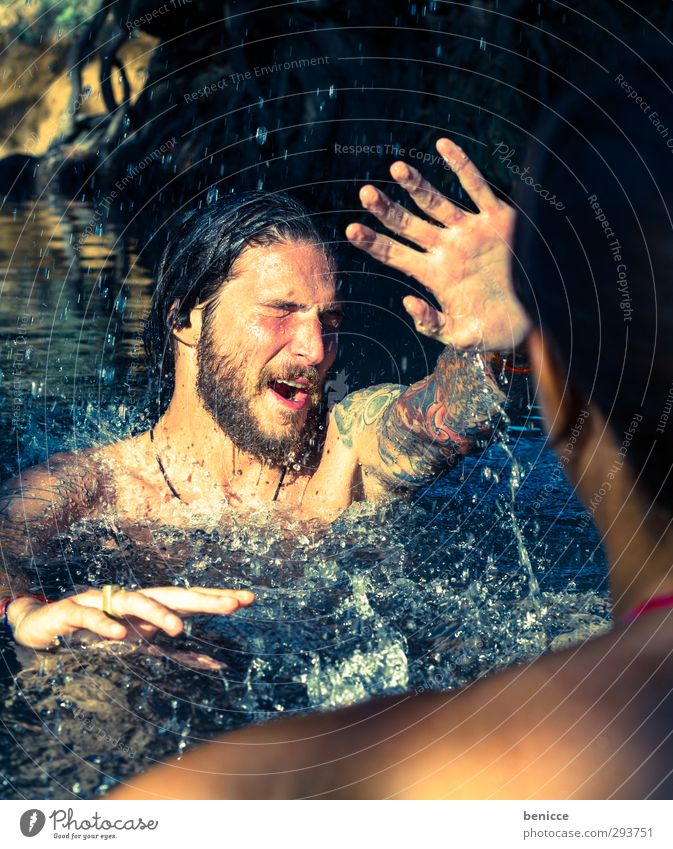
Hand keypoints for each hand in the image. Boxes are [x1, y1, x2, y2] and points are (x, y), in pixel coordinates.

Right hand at [7, 586, 254, 649]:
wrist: (50, 622)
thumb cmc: (107, 632)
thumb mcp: (147, 646)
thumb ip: (180, 654)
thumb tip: (219, 664)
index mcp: (154, 606)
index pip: (192, 599)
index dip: (219, 599)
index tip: (250, 599)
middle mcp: (135, 598)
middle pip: (174, 594)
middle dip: (204, 599)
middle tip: (234, 605)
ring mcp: (106, 601)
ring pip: (136, 602)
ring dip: (158, 614)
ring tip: (179, 629)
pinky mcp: (76, 610)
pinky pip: (93, 617)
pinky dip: (106, 624)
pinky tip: (120, 635)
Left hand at [346, 138, 529, 352]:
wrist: (539, 318)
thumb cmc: (498, 331)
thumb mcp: (462, 336)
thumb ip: (432, 324)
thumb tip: (406, 303)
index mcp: (434, 274)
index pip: (394, 254)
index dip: (373, 241)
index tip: (350, 230)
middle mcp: (447, 249)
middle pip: (408, 224)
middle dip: (386, 209)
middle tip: (365, 194)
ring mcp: (470, 231)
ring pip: (436, 202)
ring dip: (416, 185)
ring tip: (396, 168)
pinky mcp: (497, 219)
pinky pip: (476, 187)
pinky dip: (461, 166)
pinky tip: (443, 145)